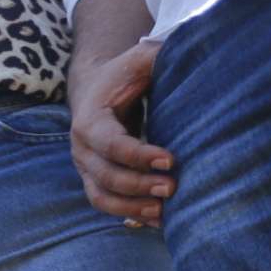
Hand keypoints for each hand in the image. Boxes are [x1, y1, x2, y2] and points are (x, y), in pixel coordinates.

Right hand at [69, 39, 173, 224]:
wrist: (96, 90)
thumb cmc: (123, 74)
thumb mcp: (138, 59)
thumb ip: (157, 55)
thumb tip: (189, 49)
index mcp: (89, 120)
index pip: (110, 144)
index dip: (138, 155)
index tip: (171, 159)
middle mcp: (81, 149)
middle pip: (106, 176)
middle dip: (139, 185)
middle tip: (174, 188)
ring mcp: (85, 168)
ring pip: (102, 197)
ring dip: (132, 208)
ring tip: (164, 212)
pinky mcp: (94, 180)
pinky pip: (106, 205)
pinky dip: (129, 215)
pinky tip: (157, 221)